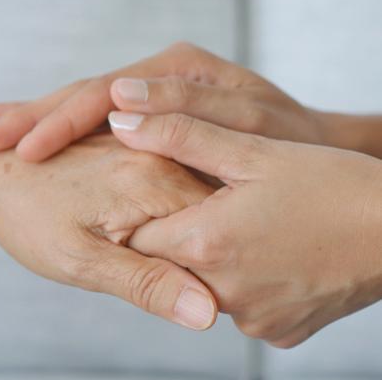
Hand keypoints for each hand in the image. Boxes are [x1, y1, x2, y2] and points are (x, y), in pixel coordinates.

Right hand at [0, 42, 327, 161]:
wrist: (311, 150)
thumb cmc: (286, 145)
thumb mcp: (249, 127)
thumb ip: (192, 120)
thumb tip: (128, 120)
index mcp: (176, 72)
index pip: (102, 94)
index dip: (58, 120)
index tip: (19, 146)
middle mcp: (156, 78)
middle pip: (79, 95)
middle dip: (29, 116)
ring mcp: (147, 95)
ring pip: (77, 104)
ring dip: (31, 119)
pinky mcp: (141, 117)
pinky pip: (87, 119)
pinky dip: (51, 126)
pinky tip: (19, 132)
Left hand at [0, 132, 218, 330]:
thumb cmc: (24, 217)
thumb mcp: (79, 261)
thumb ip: (145, 282)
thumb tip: (206, 312)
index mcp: (153, 181)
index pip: (216, 230)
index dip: (214, 269)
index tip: (197, 293)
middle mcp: (155, 156)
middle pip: (207, 213)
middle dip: (200, 249)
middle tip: (166, 276)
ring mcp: (144, 150)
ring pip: (190, 197)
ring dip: (183, 229)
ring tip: (143, 252)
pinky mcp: (131, 152)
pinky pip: (168, 182)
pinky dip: (166, 210)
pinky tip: (143, 228)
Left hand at [108, 111, 381, 347]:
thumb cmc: (333, 184)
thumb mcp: (251, 150)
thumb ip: (177, 134)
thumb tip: (120, 121)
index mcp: (205, 245)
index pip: (134, 235)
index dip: (143, 211)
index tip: (158, 192)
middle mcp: (222, 294)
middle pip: (168, 263)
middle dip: (177, 231)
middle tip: (210, 202)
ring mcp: (254, 319)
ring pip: (202, 283)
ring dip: (212, 256)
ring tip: (245, 222)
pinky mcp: (280, 332)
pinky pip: (241, 304)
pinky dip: (245, 279)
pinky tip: (269, 250)